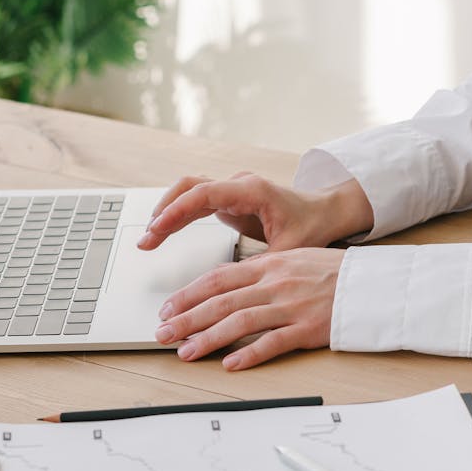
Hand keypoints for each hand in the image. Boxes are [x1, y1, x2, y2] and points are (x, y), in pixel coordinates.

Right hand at [137, 172, 371, 252]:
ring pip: (189, 193)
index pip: (204, 193)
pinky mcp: (229, 201)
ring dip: (167, 212)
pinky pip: (196, 203)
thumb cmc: (312, 226)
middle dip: (164, 212)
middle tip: (145, 240)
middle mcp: (239, 185)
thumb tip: (236, 284)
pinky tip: (163, 233)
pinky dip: (178, 216)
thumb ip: (263, 263)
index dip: (177, 210)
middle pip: (189, 188)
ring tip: (148, 240)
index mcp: (253, 190)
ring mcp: (232, 191)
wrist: (326, 212)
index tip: (157, 228)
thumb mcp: (290, 250)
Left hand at [154, 247, 344, 369]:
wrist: (372, 284)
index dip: (189, 294)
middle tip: (162, 333)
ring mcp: (291, 307)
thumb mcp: (294, 259)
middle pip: (221, 301)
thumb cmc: (334, 273)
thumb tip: (227, 286)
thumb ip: (262, 272)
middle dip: (187, 318)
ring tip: (186, 352)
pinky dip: (249, 353)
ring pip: (240, 322)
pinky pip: (273, 343)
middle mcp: (275, 284)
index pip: (218, 279)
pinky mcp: (308, 329)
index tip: (167, 307)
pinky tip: (230, 364)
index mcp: (270, 265)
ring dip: (208, 338)